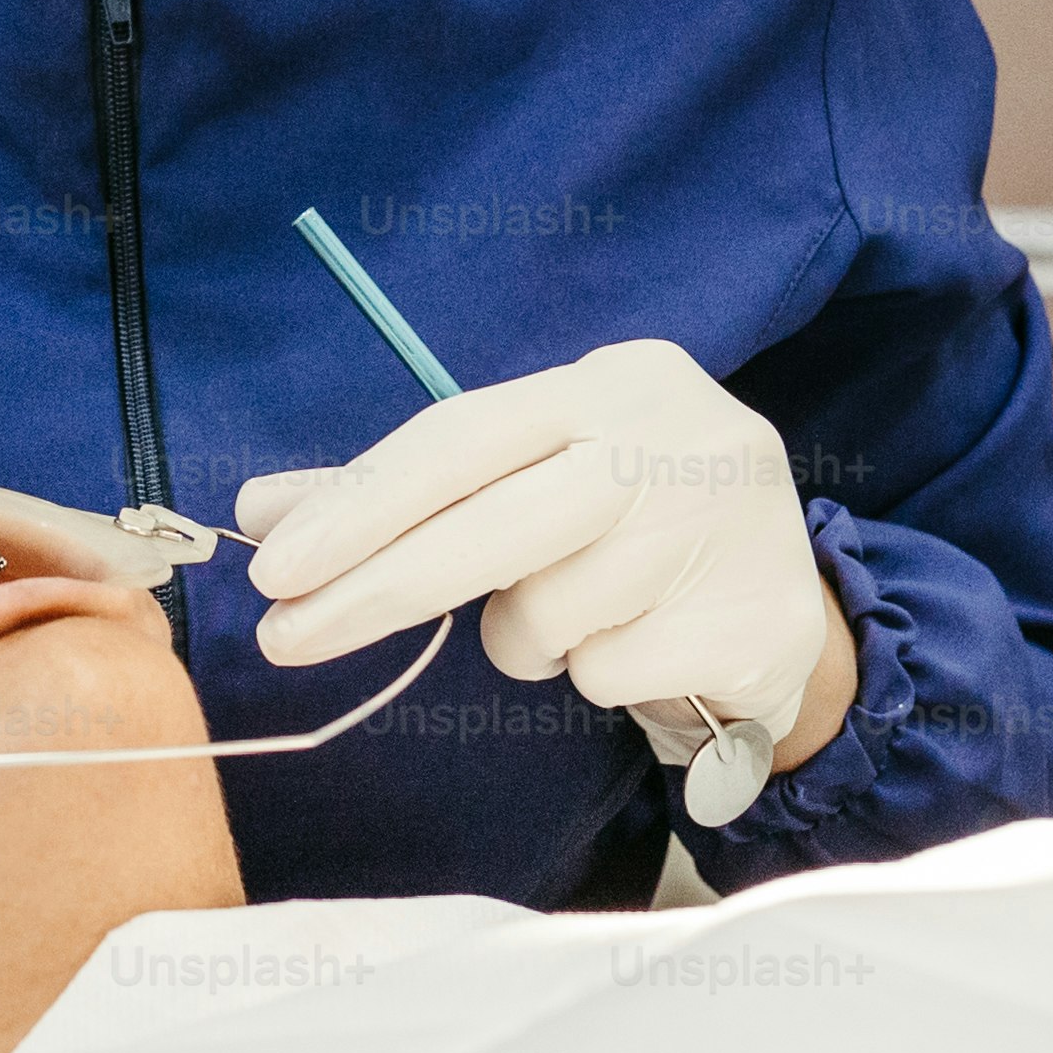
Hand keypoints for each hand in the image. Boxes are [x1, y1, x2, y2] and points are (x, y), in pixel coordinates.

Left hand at [238, 340, 848, 750]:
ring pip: (543, 614)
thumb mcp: (526, 481)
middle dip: (373, 590)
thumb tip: (263, 510)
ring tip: (574, 614)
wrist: (789, 600)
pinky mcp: (755, 620)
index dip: (357, 506)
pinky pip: (604, 671)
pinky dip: (594, 672)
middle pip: (489, 525)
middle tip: (282, 639)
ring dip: (525, 637)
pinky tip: (635, 643)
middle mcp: (675, 435)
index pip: (458, 435)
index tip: (273, 565)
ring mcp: (724, 526)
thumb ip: (402, 494)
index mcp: (615, 380)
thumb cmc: (627, 525)